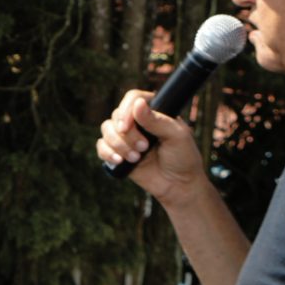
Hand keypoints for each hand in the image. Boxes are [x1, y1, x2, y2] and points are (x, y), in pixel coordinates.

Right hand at [95, 88, 207, 202]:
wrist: (178, 185)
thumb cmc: (183, 157)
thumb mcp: (176, 136)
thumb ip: (157, 120)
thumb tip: (137, 104)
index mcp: (154, 111)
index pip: (133, 98)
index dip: (126, 110)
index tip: (126, 126)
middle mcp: (137, 121)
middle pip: (117, 116)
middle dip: (127, 135)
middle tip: (144, 148)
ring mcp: (126, 137)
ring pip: (106, 130)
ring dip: (118, 145)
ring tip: (136, 158)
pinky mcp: (118, 152)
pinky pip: (101, 146)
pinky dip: (107, 153)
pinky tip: (120, 161)